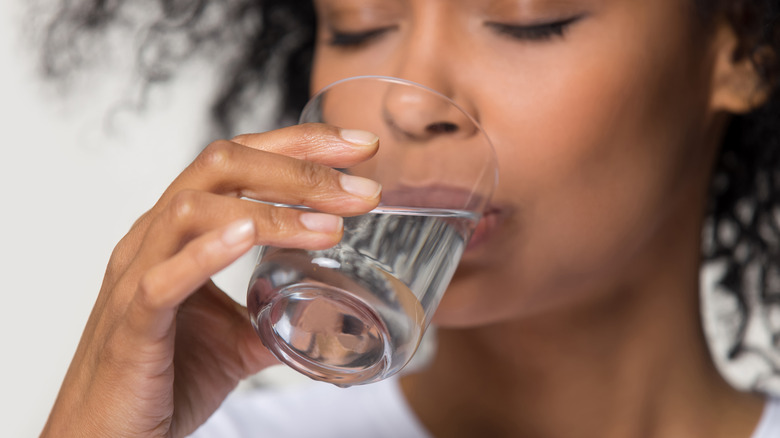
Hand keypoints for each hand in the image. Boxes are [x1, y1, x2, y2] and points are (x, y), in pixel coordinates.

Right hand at [41, 124, 380, 436]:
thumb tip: (331, 310)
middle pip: (221, 165)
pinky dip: (207, 253)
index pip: (239, 160)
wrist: (107, 436)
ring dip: (272, 212)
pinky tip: (249, 236)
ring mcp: (137, 274)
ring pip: (193, 210)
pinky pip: (161, 278)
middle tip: (362, 191)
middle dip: (299, 170)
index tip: (359, 148)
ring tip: (331, 229)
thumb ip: (280, 314)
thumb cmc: (163, 376)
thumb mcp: (239, 337)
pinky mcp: (132, 323)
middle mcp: (155, 238)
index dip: (298, 144)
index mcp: (180, 231)